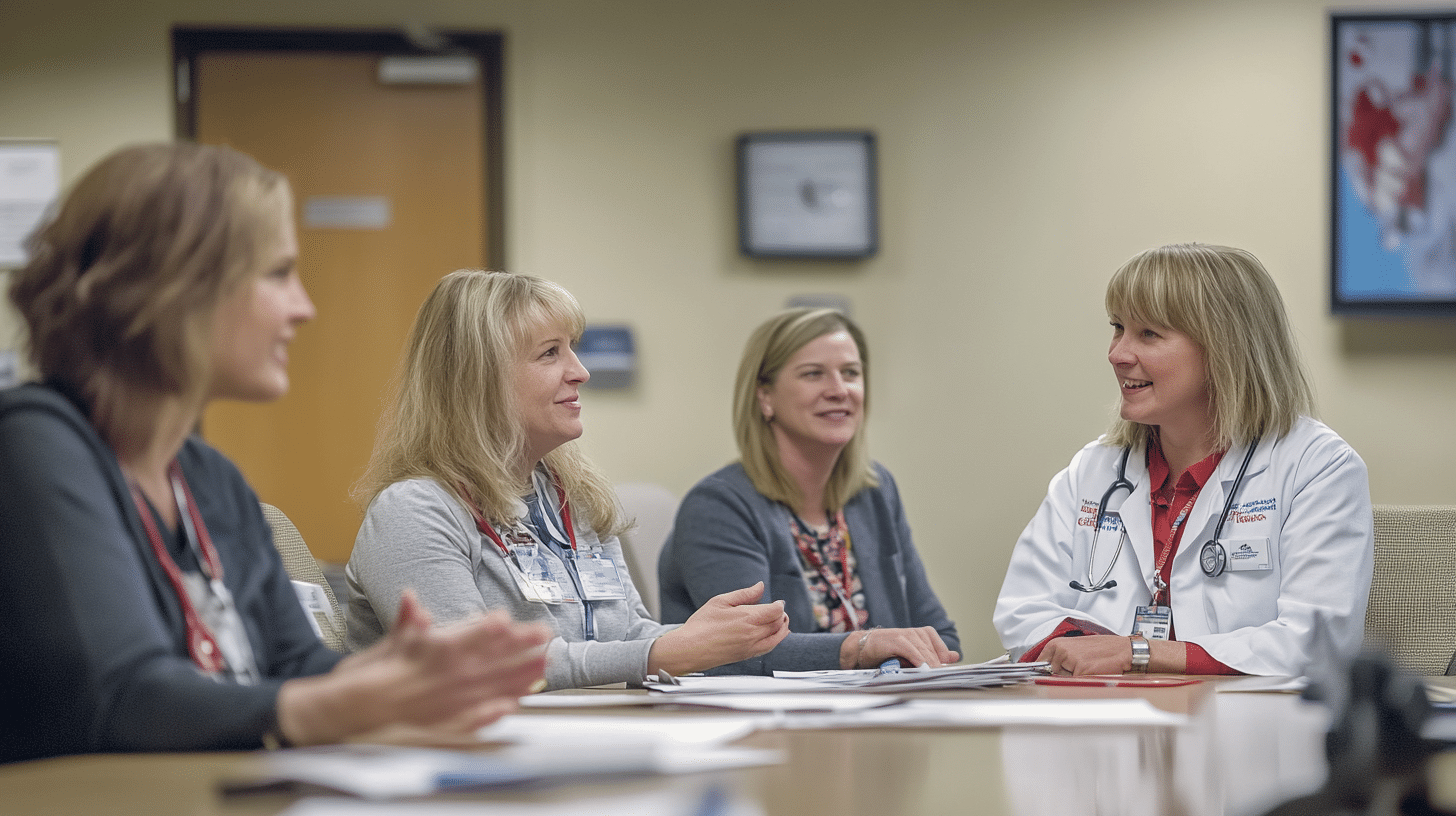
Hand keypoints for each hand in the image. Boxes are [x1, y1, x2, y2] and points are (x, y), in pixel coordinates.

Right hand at [275, 591, 550, 745]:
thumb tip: (413, 600)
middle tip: (544, 637)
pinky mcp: (445, 722)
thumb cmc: (373, 674)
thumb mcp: (390, 642)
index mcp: (431, 654)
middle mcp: (444, 678)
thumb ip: (407, 622)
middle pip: (488, 661)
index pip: (465, 637)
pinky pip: (475, 718)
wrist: (352, 711)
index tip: (506, 619)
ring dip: (517, 678)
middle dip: (519, 649)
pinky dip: (493, 713)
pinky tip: (512, 708)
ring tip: (542, 667)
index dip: (487, 629)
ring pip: (489, 688)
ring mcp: (447, 702)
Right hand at [647, 581, 789, 676]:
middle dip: (782, 615)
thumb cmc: (701, 625)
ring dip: (783, 628)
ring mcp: (751, 647)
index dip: (780, 605)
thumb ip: (744, 594)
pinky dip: (776, 640)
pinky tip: (775, 636)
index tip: (778, 602)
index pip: (775, 611)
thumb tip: (760, 586)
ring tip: (782, 621)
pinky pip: (769, 648)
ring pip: (777, 637)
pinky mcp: (747, 656)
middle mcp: (752, 634)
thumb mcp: (720, 601)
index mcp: (747, 618)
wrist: (690, 649)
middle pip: (778, 623)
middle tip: (779, 610)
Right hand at [841, 627, 959, 668]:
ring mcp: (905, 635)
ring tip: (935, 677)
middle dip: (938, 666)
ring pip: (925, 651)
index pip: (940, 647)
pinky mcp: (896, 640)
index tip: (948, 672)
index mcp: (921, 634)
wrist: (860, 648)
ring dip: (931, 665)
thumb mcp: (911, 655)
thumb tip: (955, 656)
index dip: (943, 660)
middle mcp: (915, 632)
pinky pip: (912, 651)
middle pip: (933, 652)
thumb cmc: (886, 653)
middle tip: (942, 679)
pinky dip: (920, 661)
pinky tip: (924, 670)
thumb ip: (932, 655)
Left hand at [1039, 634, 1183, 675]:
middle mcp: (1061, 650)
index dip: (1044, 671)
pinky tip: (1094, 672)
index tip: (1044, 675)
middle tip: (1080, 667)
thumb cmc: (1103, 649)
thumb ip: (1061, 656)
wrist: (1124, 651)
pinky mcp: (1081, 671)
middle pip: (1052, 674)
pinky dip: (1084, 681)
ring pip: (1064, 679)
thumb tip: (1047, 668)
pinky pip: (1076, 683)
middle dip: (1063, 675)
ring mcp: (1070, 660)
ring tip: (1088, 668)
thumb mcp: (1077, 647)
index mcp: (1057, 643)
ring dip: (1074, 678)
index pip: (1040, 663)